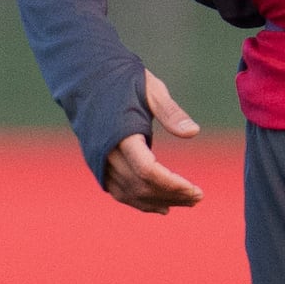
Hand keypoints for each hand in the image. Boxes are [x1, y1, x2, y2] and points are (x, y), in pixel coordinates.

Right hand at [100, 70, 206, 212]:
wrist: (86, 77)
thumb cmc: (122, 80)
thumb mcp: (151, 89)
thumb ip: (171, 113)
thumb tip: (194, 132)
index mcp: (121, 134)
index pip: (148, 171)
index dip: (173, 185)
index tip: (195, 189)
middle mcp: (106, 152)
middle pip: (142, 187)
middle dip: (171, 196)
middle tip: (198, 198)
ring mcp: (99, 161)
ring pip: (130, 193)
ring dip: (158, 202)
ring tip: (185, 203)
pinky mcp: (96, 163)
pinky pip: (119, 191)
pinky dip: (140, 202)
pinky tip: (160, 206)